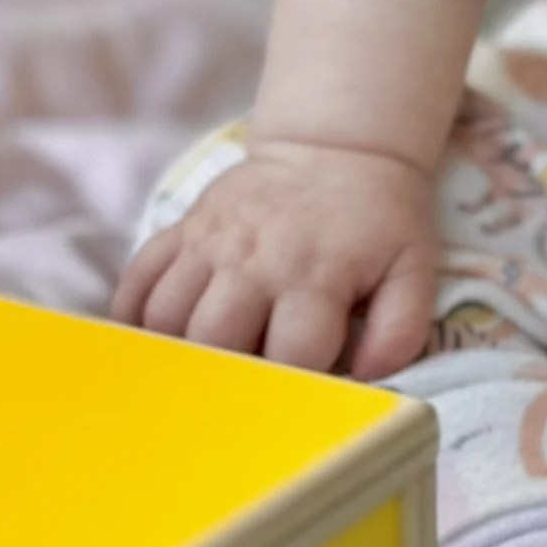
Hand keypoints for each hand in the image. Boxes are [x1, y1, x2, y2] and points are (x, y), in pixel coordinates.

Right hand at [112, 137, 439, 378]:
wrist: (338, 147)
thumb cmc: (377, 218)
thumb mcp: (412, 267)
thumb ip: (401, 328)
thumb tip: (364, 378)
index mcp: (316, 274)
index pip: (292, 356)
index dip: (298, 389)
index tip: (303, 399)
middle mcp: (254, 260)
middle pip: (213, 342)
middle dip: (225, 382)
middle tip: (239, 398)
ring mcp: (209, 242)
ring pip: (165, 319)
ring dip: (175, 358)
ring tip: (197, 379)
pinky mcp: (181, 229)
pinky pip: (135, 282)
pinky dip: (134, 321)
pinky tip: (152, 347)